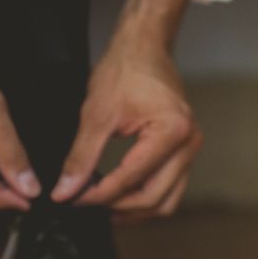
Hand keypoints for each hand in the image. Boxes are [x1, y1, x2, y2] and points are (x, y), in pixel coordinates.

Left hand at [51, 0, 200, 221]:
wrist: (145, 48)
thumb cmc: (126, 70)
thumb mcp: (96, 114)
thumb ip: (81, 157)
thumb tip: (66, 190)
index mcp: (172, 131)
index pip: (132, 178)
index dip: (99, 194)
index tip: (72, 199)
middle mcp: (189, 145)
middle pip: (154, 199)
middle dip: (118, 207)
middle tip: (85, 204)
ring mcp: (191, 150)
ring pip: (166, 201)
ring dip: (135, 210)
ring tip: (104, 207)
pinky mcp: (185, 153)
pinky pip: (169, 188)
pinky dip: (145, 197)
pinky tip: (121, 195)